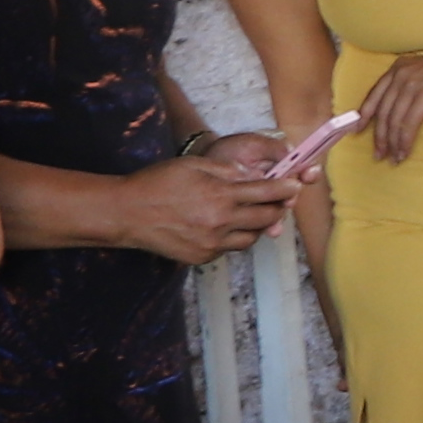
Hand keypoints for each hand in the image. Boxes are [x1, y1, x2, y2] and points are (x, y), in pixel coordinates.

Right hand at [114, 148, 287, 266]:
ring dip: (257, 226)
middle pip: (265, 218)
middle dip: (277, 208)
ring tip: (252, 214)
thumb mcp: (194, 165)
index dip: (285, 189)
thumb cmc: (157, 183)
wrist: (127, 214)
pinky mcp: (202, 257)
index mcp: (220, 195)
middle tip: (280, 201)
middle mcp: (220, 222)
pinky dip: (234, 237)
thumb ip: (227, 171)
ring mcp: (211, 243)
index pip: (266, 192)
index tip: (295, 186)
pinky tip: (226, 226)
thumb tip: (253, 175)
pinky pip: (229, 248)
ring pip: (251, 238)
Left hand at [353, 48, 422, 164]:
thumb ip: (410, 83)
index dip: (363, 115)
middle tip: (378, 154)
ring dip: (391, 143)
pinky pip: (408, 125)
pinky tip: (404, 152)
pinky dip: (404, 142)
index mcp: (398, 68)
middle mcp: (400, 75)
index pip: (373, 95)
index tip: (357, 131)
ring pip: (393, 121)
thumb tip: (401, 107)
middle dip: (378, 137)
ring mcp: (411, 85)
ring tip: (392, 158)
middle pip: (382, 112)